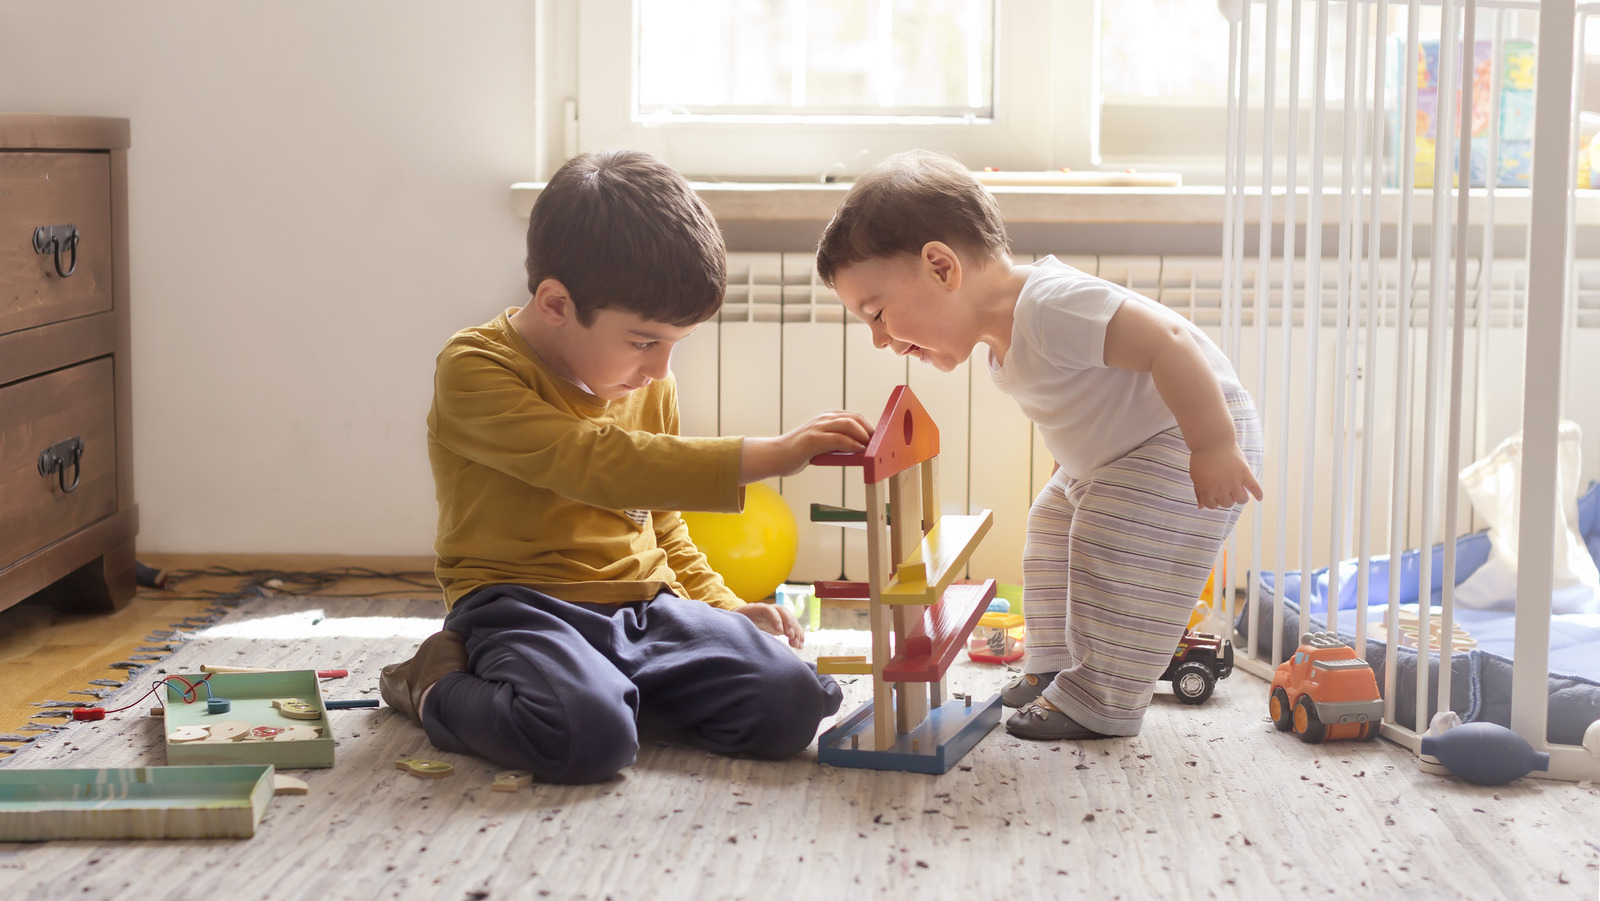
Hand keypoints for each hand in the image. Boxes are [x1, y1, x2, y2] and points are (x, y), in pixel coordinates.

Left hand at [732, 602, 804, 648]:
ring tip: (796, 644)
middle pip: (782, 611)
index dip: (775, 619)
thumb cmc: (737, 626)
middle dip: (789, 623)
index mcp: (755, 610)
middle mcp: (768, 610)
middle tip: (790, 636)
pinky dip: (798, 635)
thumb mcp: (737, 628)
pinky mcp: (781, 624)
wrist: (740, 623)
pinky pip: (792, 626)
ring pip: (789, 618)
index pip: (767, 610)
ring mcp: (776, 616)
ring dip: (795, 631)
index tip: (779, 631)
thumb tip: (746, 641)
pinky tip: (799, 644)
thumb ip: (742, 631)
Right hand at [740, 410, 872, 482]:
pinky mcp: (814, 439)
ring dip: (864, 436)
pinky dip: (852, 444)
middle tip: (878, 445)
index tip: (877, 440)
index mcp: (826, 418)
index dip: (869, 427)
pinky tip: (859, 451)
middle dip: (870, 430)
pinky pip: (839, 439)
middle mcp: (824, 419)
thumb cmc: (798, 453)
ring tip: (871, 448)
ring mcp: (818, 427)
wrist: (776, 456)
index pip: (854, 417)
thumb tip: (858, 450)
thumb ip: (836, 444)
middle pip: (855, 418)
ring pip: (849, 424)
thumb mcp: (821, 445)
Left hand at [1189, 443, 1263, 509]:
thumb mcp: (1195, 476)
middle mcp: (1221, 488)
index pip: (1213, 506)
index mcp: (1207, 490)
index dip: (1213, 501)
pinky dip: (1258, 493)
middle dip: (1226, 499)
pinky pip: (1255, 487)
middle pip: (1228, 504)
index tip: (1215, 494)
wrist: (1212, 440)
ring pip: (1241, 500)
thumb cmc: (1201, 458)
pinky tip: (1259, 497)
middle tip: (1226, 489)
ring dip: (1240, 498)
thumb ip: (1199, 492)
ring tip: (1239, 491)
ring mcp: (1234, 481)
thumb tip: (1201, 507)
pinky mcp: (1245, 473)